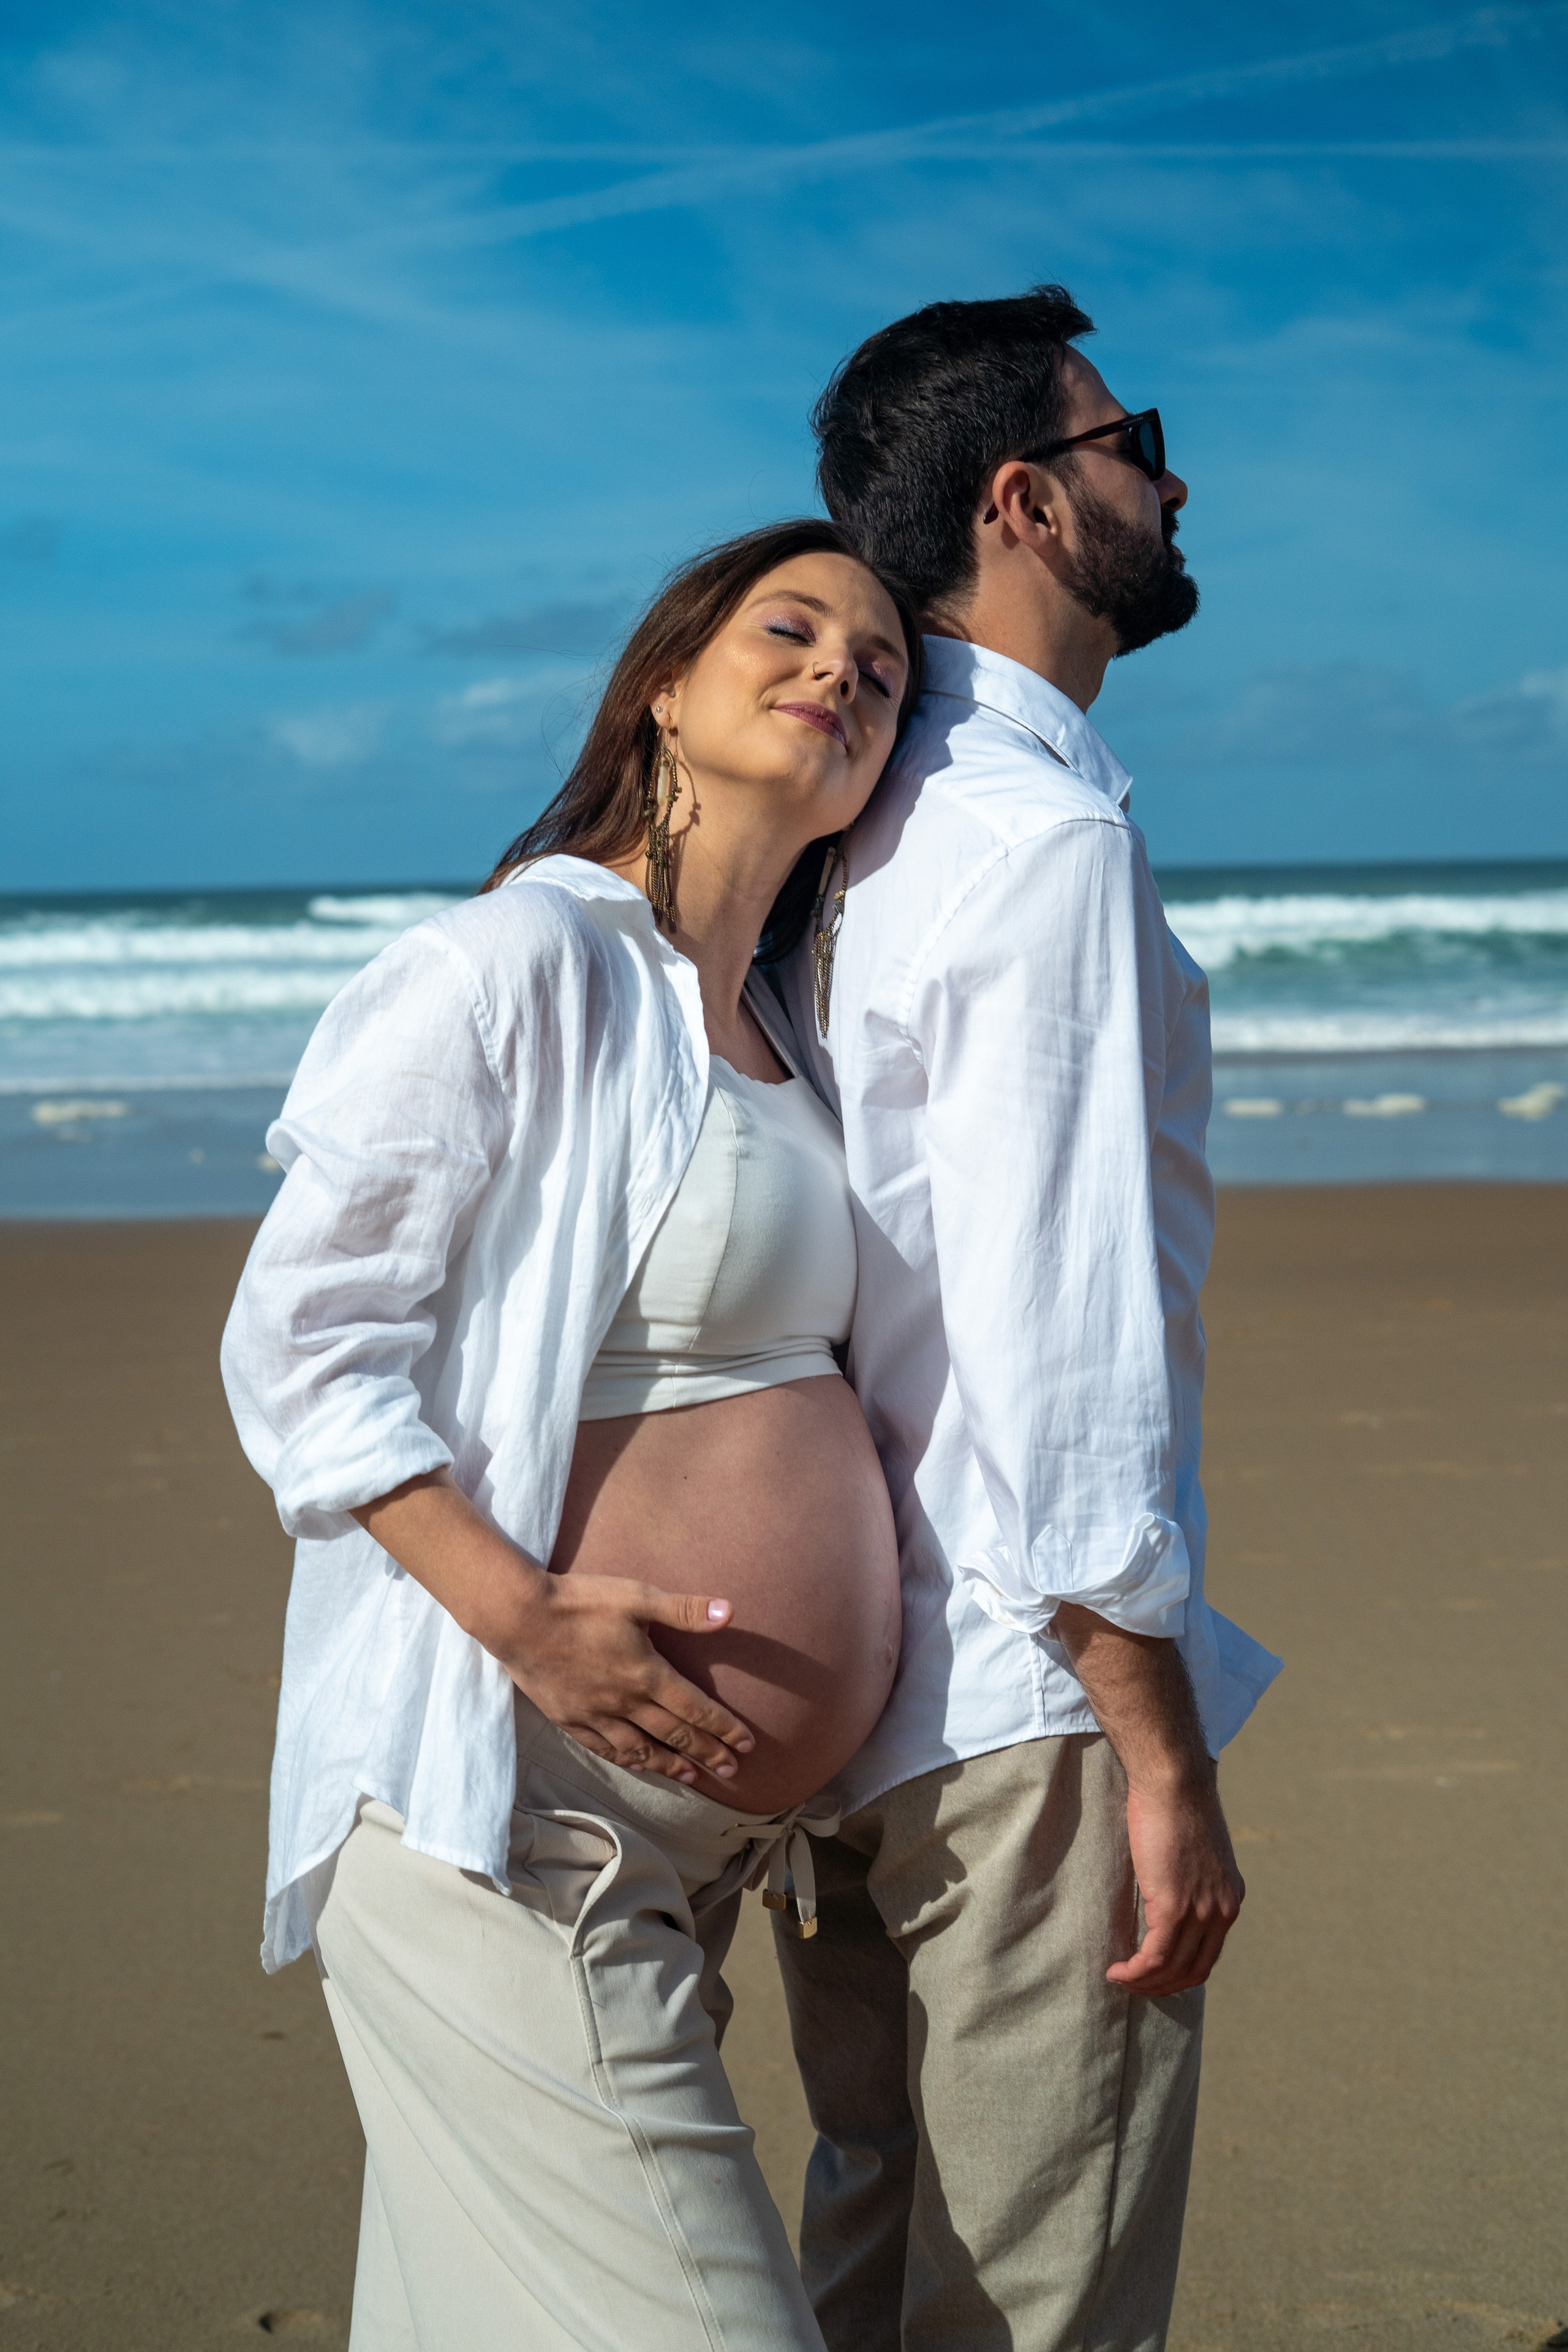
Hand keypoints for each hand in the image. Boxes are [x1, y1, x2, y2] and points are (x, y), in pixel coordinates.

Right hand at [500, 1570, 755, 1788]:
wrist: (519, 1617)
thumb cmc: (580, 1602)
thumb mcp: (637, 1596)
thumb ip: (684, 1610)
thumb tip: (731, 1612)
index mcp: (647, 1673)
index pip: (696, 1709)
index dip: (724, 1728)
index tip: (746, 1745)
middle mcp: (625, 1702)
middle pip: (675, 1735)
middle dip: (707, 1753)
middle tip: (732, 1771)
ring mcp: (596, 1715)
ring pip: (641, 1749)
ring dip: (671, 1765)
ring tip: (693, 1778)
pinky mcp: (569, 1719)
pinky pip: (605, 1749)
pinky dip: (628, 1760)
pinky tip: (639, 1765)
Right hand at [1108, 1770, 1243, 1996]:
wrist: (1174, 1782)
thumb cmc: (1175, 1804)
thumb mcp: (1194, 1849)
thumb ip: (1189, 1876)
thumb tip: (1168, 1886)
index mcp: (1230, 1897)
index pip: (1209, 1953)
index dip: (1180, 1971)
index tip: (1152, 1972)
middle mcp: (1222, 1910)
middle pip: (1194, 1970)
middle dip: (1162, 1985)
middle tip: (1133, 1983)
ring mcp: (1200, 1911)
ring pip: (1173, 1969)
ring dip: (1144, 1983)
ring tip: (1119, 1978)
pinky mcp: (1175, 1907)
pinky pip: (1154, 1957)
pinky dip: (1135, 1972)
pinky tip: (1117, 1971)